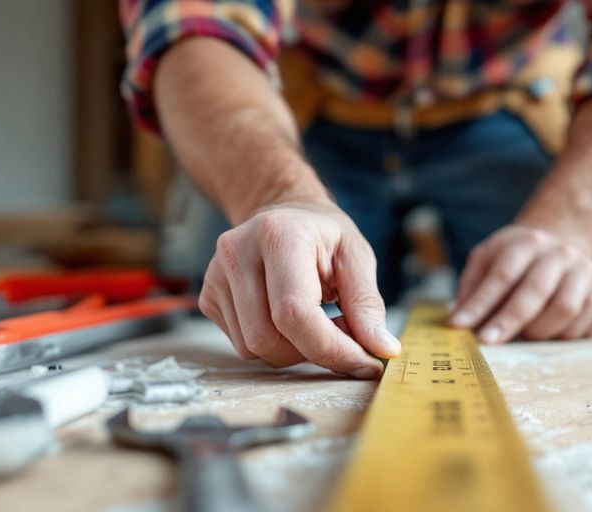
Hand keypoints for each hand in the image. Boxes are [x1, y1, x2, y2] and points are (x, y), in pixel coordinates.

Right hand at [198, 201, 400, 378]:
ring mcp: (215, 275)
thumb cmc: (323, 236)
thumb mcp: (356, 258)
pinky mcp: (208, 296)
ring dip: (292, 350)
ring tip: (313, 319)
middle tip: (340, 333)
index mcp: (278, 235)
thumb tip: (382, 349)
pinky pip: (242, 345)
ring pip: (252, 349)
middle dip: (312, 351)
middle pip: (268, 339)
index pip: (294, 312)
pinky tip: (286, 319)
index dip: (331, 348)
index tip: (364, 364)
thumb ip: (368, 305)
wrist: (283, 216)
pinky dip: (273, 344)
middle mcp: (237, 252)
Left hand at [450, 225, 591, 343]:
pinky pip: (586, 326)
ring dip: (539, 332)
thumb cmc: (517, 260)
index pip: (503, 275)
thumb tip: (457, 321)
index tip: (460, 326)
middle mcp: (562, 254)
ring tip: (525, 334)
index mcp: (528, 242)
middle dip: (509, 322)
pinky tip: (554, 330)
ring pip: (565, 311)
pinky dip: (564, 337)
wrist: (564, 244)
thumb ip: (472, 288)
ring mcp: (589, 272)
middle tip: (488, 343)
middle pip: (536, 292)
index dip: (481, 303)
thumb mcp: (488, 259)